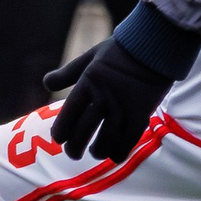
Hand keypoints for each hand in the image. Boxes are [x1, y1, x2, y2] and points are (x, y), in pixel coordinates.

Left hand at [42, 39, 174, 163]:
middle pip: (84, 131)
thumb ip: (68, 73)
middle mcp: (103, 98)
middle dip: (75, 147)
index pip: (69, 113)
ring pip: (106, 139)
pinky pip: (128, 140)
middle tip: (73, 153)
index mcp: (88, 83)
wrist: (153, 45)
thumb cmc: (120, 51)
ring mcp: (122, 107)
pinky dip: (120, 151)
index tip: (59, 139)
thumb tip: (46, 83)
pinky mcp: (141, 114)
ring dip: (98, 151)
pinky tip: (115, 155)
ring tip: (95, 153)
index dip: (62, 130)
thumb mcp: (90, 57)